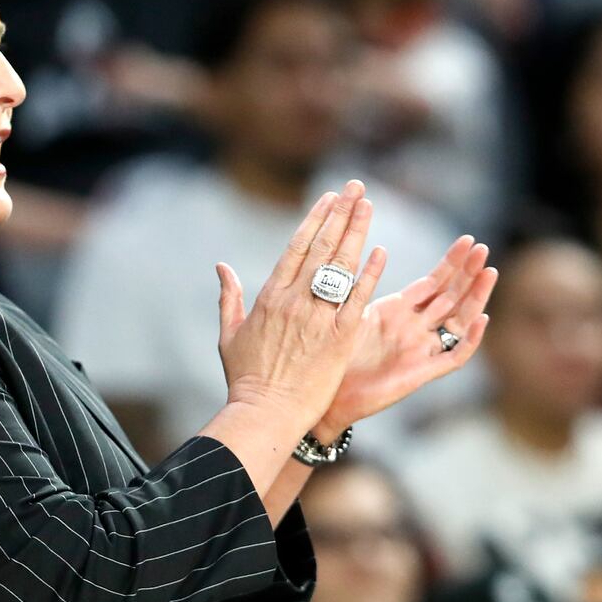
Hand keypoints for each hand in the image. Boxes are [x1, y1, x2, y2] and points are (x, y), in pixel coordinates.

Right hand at [216, 182, 386, 434]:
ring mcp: (318, 318)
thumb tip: (221, 266)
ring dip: (356, 232)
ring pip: (341, 266)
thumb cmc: (245, 379)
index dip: (315, 219)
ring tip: (368, 205)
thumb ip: (228, 297)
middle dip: (340, 214)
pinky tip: (380, 251)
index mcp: (269, 297)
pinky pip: (357, 300)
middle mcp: (295, 301)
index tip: (330, 198)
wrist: (265, 413)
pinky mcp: (339, 339)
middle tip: (356, 187)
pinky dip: (369, 274)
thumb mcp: (229, 334)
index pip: (296, 247)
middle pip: (322, 247)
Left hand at [316, 235, 496, 438]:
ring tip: (489, 273)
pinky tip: (481, 320)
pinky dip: (470, 340)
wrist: (328, 395)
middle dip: (468, 273)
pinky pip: (453, 357)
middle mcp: (415, 328)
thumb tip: (371, 251)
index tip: (466, 240)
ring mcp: (422, 350)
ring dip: (475, 298)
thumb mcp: (352, 313)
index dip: (451, 262)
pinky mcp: (423, 373)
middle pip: (451, 296)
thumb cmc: (335, 355)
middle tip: (483, 248)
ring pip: (458, 321)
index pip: (433, 282)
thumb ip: (363, 285)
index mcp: (399, 311)